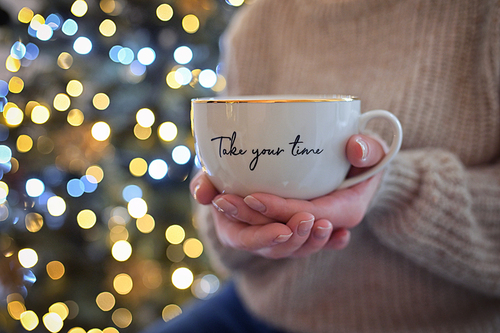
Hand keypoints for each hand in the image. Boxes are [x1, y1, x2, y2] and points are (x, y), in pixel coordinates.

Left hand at [190, 134, 385, 258]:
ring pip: (271, 235)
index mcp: (346, 212)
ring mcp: (304, 228)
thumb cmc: (365, 158)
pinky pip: (267, 230)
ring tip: (219, 200)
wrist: (357, 169)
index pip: (308, 216)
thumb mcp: (373, 149)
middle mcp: (324, 227)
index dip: (280, 211)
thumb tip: (355, 149)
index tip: (251, 196)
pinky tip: (222, 201)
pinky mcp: (291, 223)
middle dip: (251, 220)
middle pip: (283, 231)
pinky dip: (245, 221)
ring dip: (243, 222)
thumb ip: (370, 148)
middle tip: (222, 200)